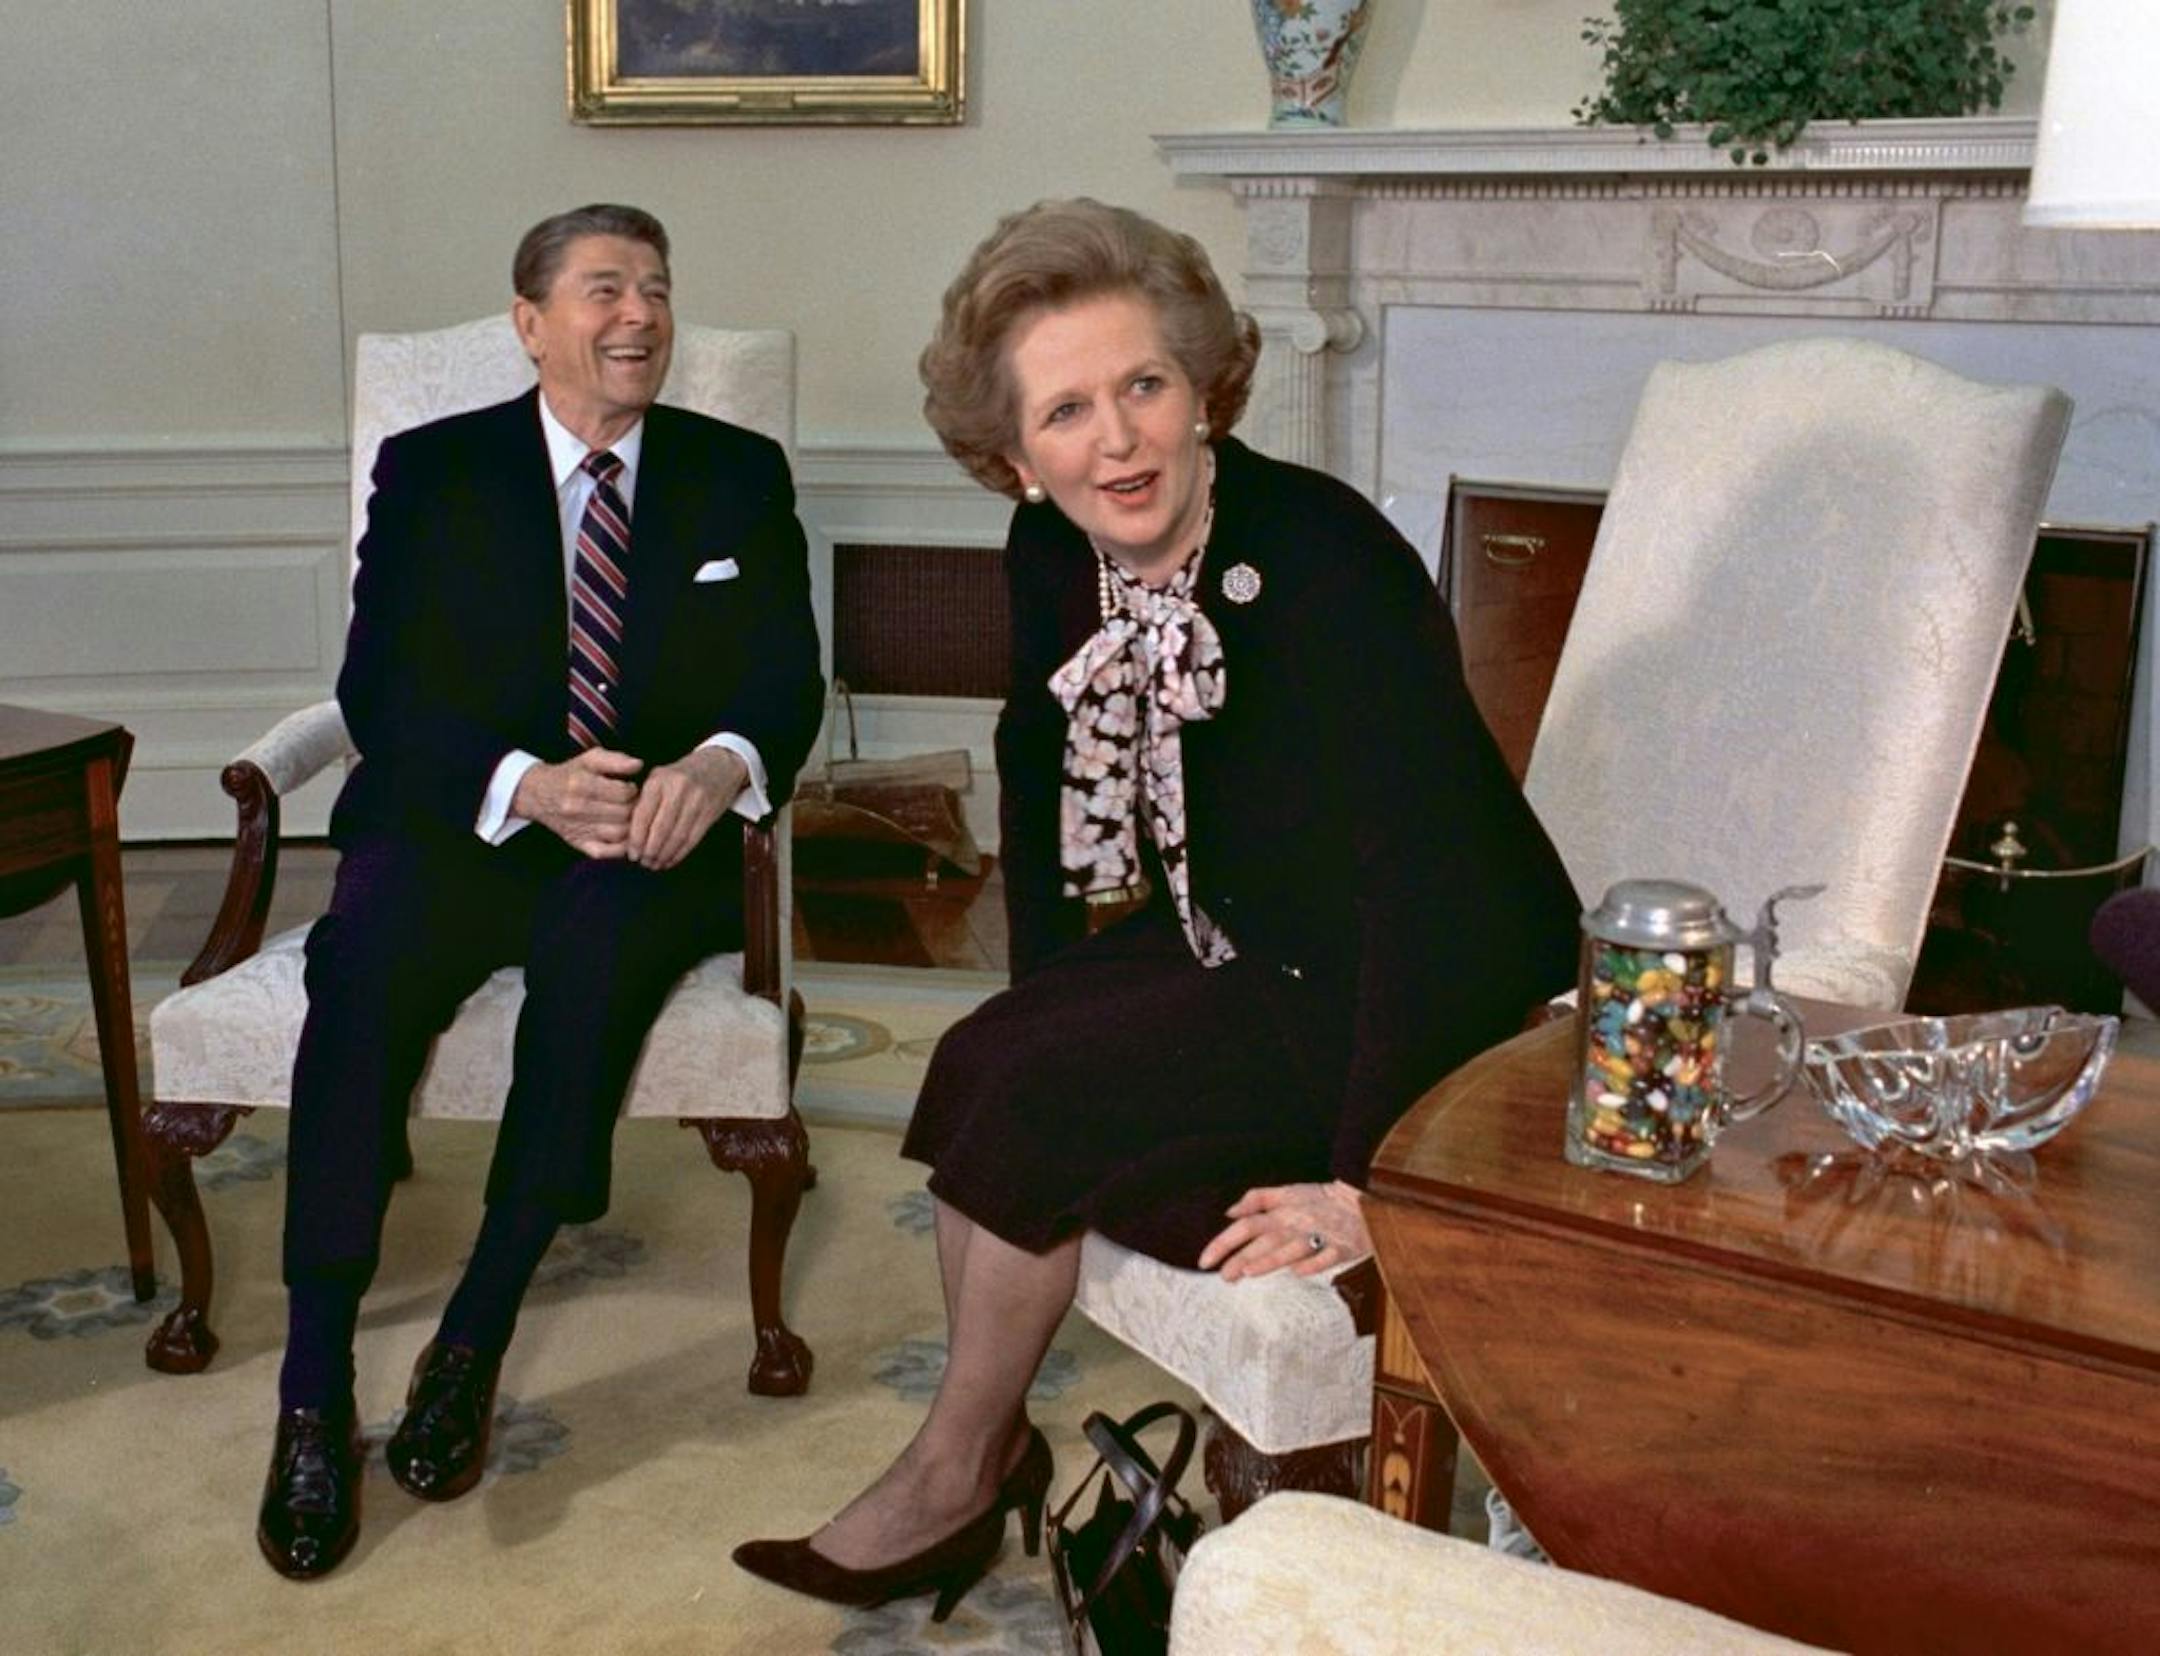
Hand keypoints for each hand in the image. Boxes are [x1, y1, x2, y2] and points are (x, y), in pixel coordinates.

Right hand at [512, 748, 641, 857]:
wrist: (540, 794)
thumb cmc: (571, 774)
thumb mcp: (590, 759)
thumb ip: (615, 759)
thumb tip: (638, 765)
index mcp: (581, 784)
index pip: (623, 793)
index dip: (633, 790)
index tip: (630, 788)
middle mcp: (577, 808)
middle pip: (624, 813)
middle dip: (635, 807)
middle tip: (633, 803)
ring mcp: (578, 828)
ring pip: (620, 833)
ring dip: (631, 826)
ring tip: (628, 816)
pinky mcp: (579, 843)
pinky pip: (607, 852)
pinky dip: (620, 847)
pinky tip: (622, 835)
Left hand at [627, 746, 745, 870]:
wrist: (719, 765)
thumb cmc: (682, 775)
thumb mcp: (660, 777)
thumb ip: (645, 801)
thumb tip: (629, 834)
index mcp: (659, 780)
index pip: (643, 815)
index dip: (636, 839)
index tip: (632, 854)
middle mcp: (678, 789)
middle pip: (660, 829)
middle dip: (650, 851)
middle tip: (643, 863)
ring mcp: (697, 801)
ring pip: (677, 836)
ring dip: (665, 855)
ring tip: (656, 864)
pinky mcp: (709, 812)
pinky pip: (692, 839)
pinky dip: (680, 853)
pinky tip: (671, 860)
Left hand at [1197, 1180, 1370, 1282]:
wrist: (1362, 1200)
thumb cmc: (1320, 1200)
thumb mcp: (1287, 1192)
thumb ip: (1257, 1200)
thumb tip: (1230, 1212)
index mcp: (1281, 1213)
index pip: (1245, 1226)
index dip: (1223, 1242)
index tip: (1205, 1260)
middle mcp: (1295, 1225)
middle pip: (1264, 1241)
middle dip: (1241, 1258)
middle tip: (1223, 1276)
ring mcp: (1319, 1237)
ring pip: (1291, 1249)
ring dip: (1270, 1259)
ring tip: (1248, 1273)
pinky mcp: (1340, 1249)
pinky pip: (1325, 1257)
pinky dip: (1312, 1264)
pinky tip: (1297, 1273)